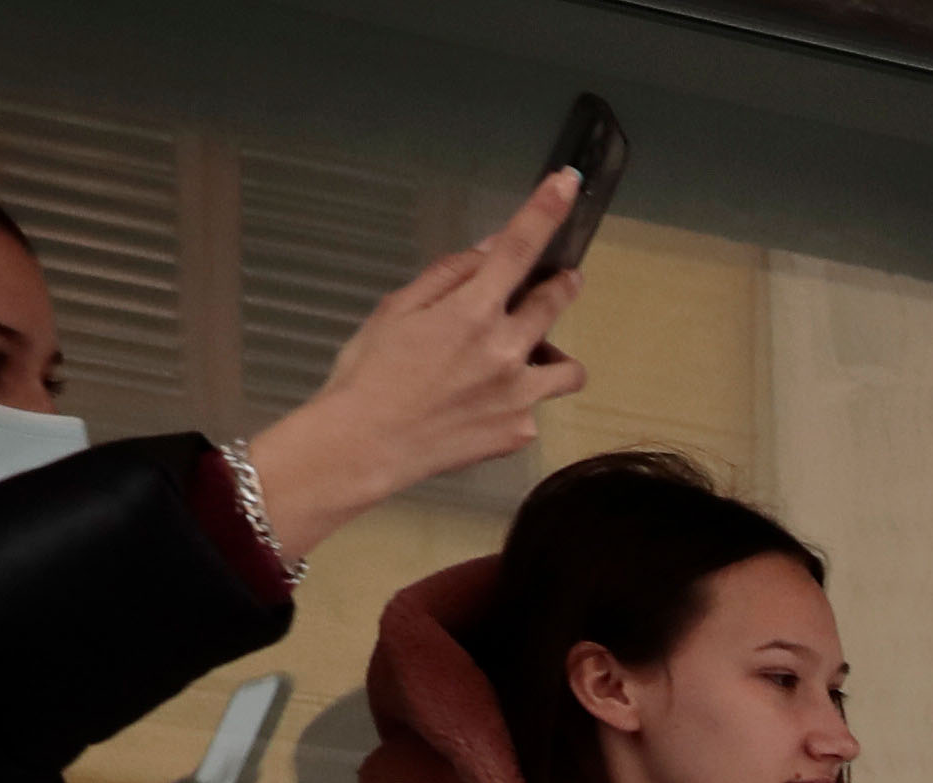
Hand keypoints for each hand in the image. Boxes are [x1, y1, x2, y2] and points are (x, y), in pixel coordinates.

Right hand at [241, 169, 592, 560]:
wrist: (363, 447)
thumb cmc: (369, 373)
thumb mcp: (397, 310)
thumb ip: (448, 278)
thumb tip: (488, 252)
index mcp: (470, 313)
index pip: (517, 250)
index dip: (545, 212)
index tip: (569, 183)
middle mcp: (505, 352)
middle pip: (554, 304)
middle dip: (560, 287)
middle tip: (554, 282)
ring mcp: (520, 397)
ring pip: (566, 368)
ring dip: (549, 356)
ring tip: (514, 362)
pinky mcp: (522, 433)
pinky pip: (534, 407)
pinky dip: (516, 401)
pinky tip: (479, 408)